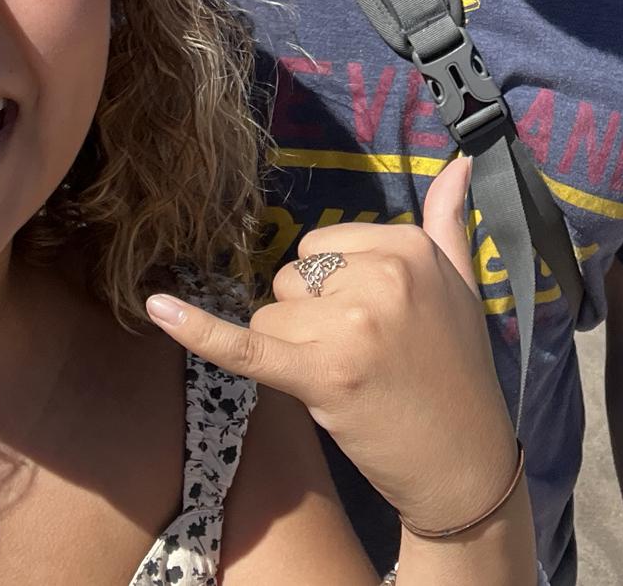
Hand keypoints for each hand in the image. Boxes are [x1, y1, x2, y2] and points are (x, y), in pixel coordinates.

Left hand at [146, 155, 520, 533]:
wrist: (464, 460)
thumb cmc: (459, 371)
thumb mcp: (464, 285)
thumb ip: (448, 221)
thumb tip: (457, 162)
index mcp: (408, 248)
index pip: (319, 247)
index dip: (333, 290)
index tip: (377, 324)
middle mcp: (381, 276)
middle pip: (291, 281)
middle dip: (310, 321)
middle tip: (365, 358)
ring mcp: (351, 326)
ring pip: (270, 318)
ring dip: (293, 353)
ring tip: (350, 380)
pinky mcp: (321, 375)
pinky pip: (246, 345)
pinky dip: (199, 331)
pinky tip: (158, 308)